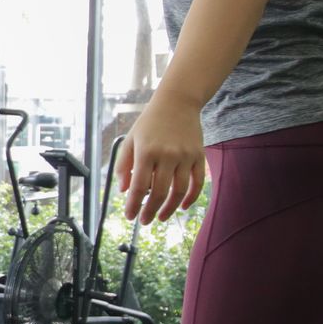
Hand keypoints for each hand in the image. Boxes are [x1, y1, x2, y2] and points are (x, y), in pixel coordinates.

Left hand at [118, 100, 206, 223]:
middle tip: (144, 221)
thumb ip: (123, 166)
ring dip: (170, 209)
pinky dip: (191, 198)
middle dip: (150, 211)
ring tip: (160, 217)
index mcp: (146, 152)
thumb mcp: (130, 140)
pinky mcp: (199, 156)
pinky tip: (183, 207)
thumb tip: (124, 190)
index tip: (130, 216)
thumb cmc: (149, 123)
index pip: (139, 186)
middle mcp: (167, 155)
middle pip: (159, 193)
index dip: (133, 205)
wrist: (177, 102)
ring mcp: (185, 156)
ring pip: (179, 191)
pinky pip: (197, 183)